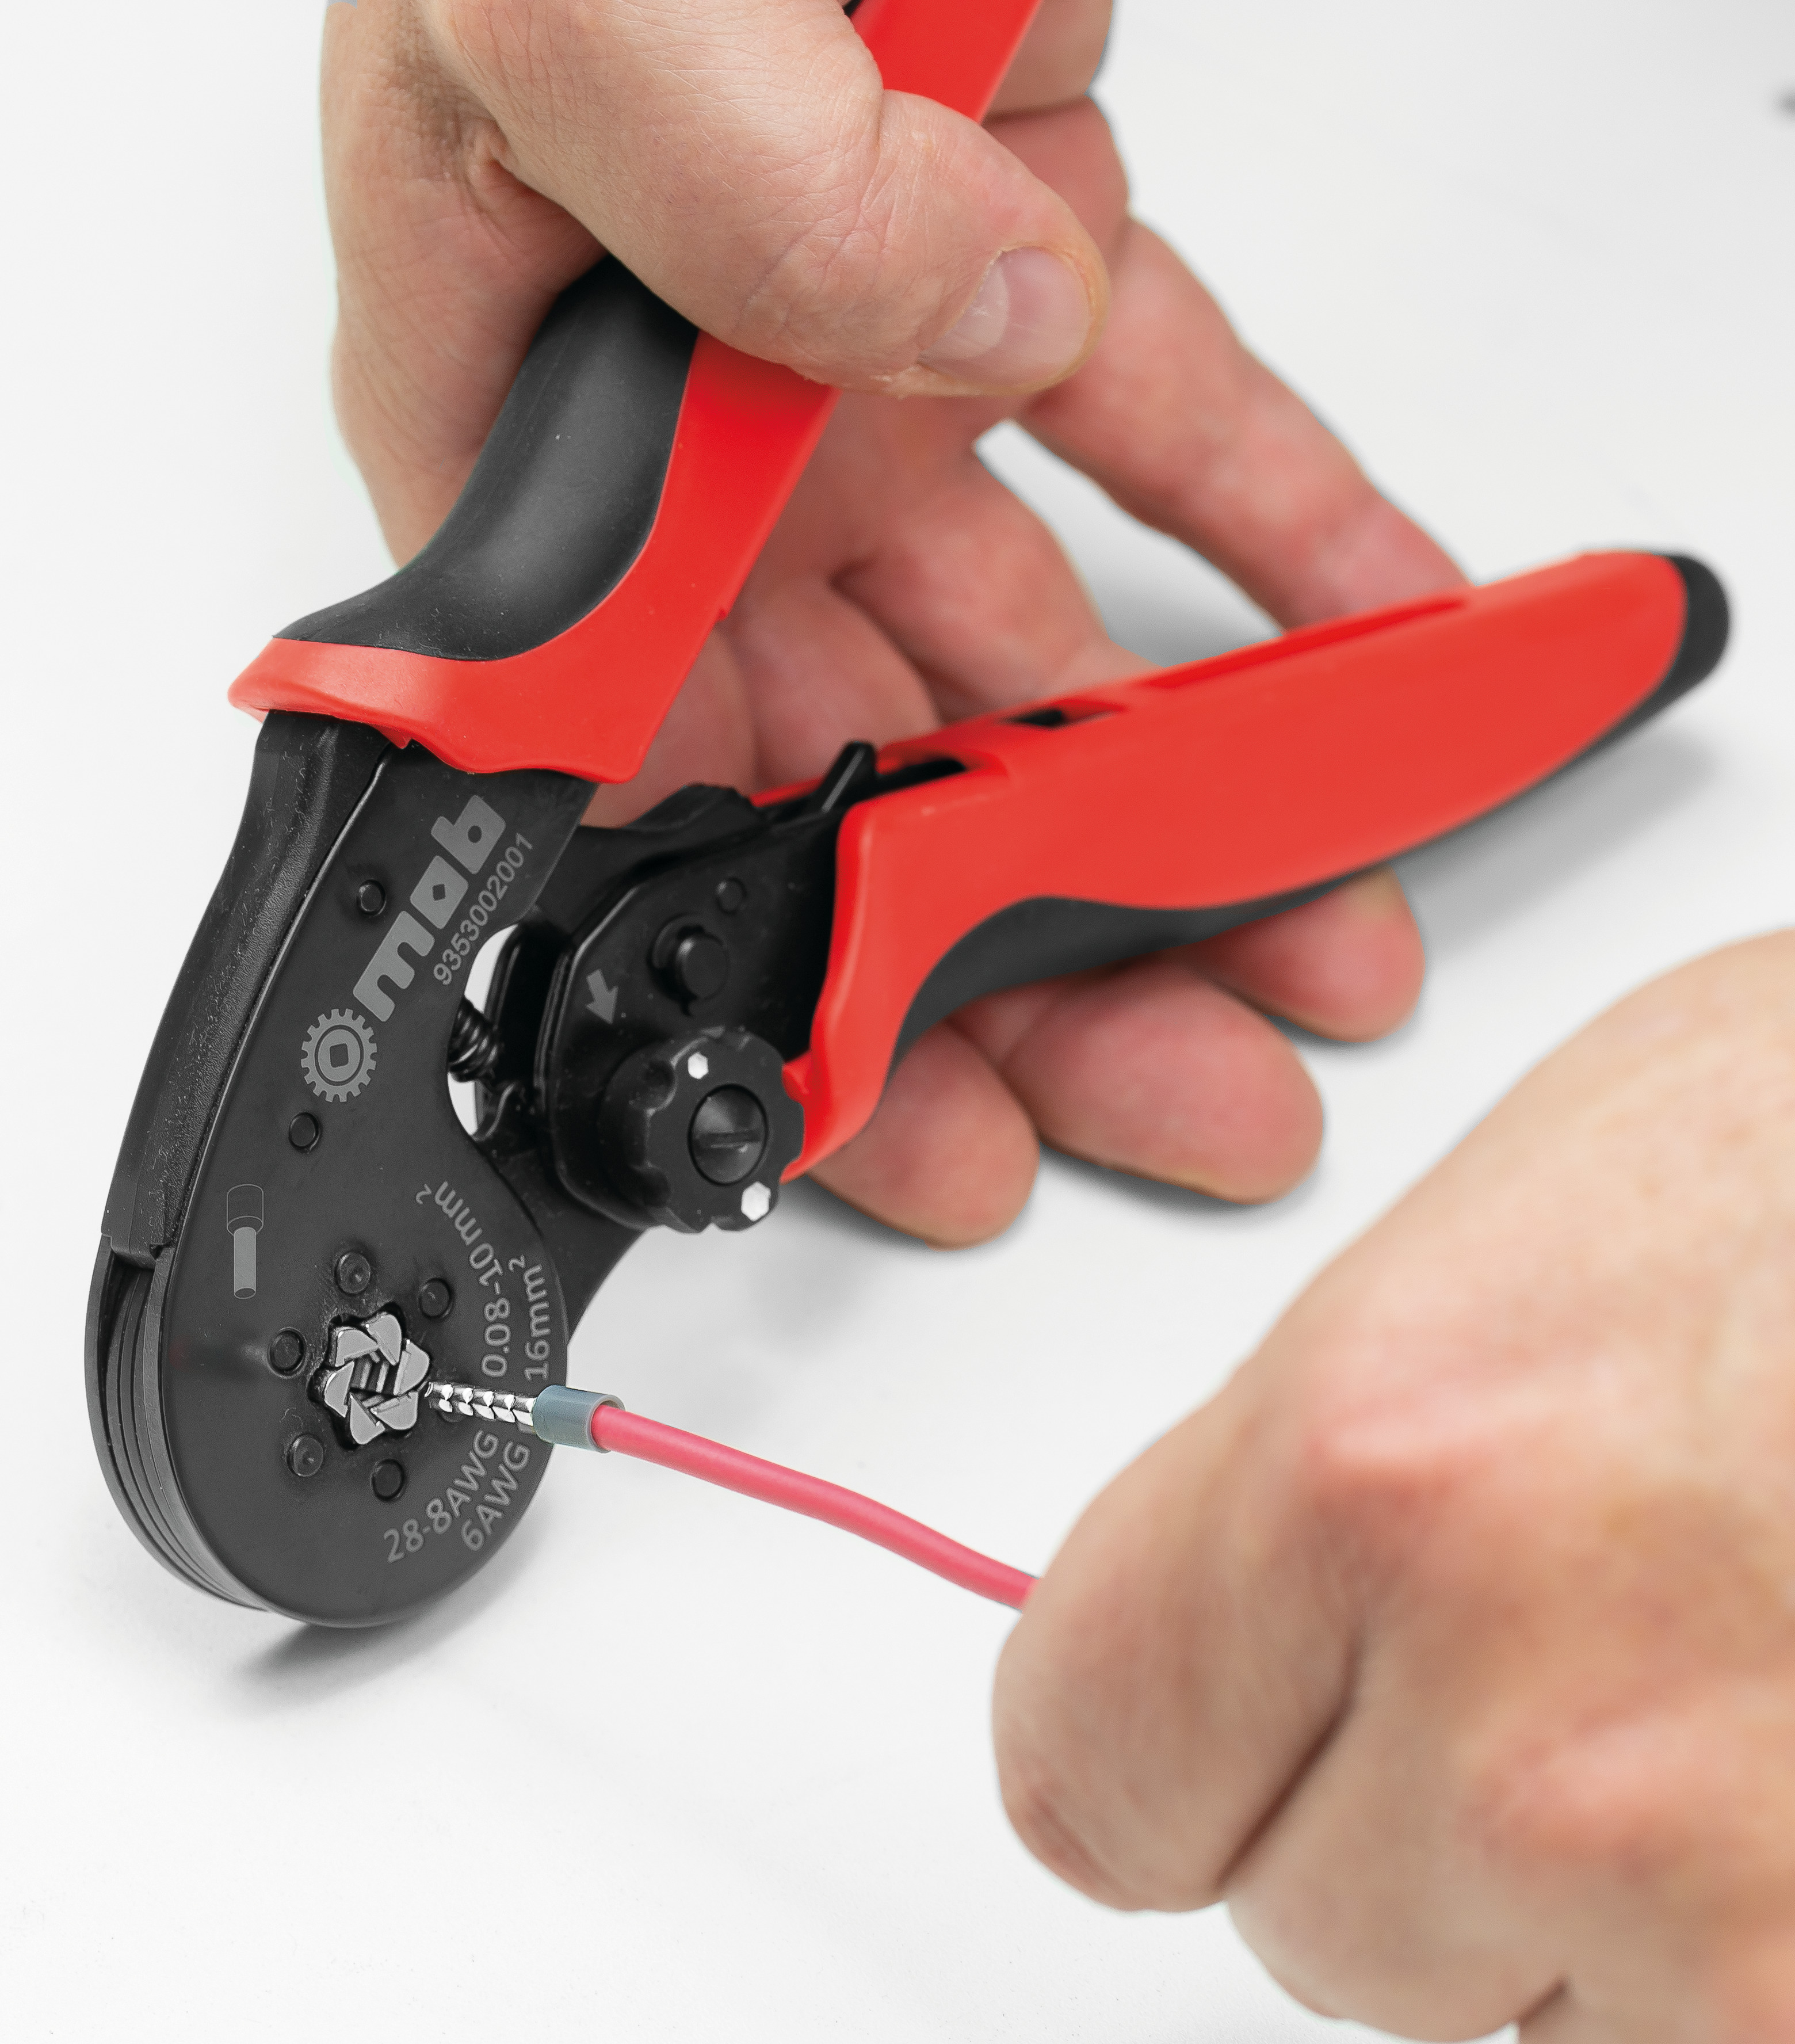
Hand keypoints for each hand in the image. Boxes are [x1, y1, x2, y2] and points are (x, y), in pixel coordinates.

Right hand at [323, 0, 1458, 1242]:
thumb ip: (735, 192)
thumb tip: (951, 316)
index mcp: (528, 417)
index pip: (631, 776)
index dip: (765, 963)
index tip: (908, 1105)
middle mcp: (682, 430)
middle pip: (860, 765)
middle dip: (1018, 949)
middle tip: (1169, 1081)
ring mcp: (844, 357)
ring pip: (1026, 641)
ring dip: (1180, 794)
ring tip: (1315, 930)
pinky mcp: (1007, 252)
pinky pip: (1158, 434)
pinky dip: (1279, 539)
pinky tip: (1379, 642)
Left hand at [995, 933, 1794, 2040]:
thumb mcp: (1518, 1228)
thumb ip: (1317, 1460)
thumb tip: (1217, 1622)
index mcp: (1382, 1464)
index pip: (1087, 1754)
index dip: (1150, 1732)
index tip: (1194, 1720)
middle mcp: (1542, 1721)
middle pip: (1301, 1912)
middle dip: (1399, 1806)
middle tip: (1569, 1643)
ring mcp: (1740, 1922)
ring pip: (1508, 2020)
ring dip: (1588, 1905)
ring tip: (1746, 1673)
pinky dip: (1723, 1958)